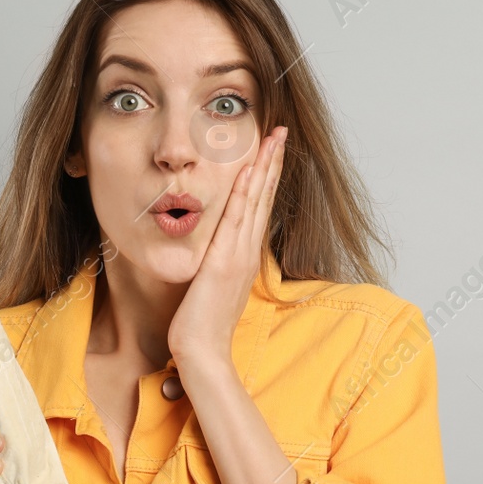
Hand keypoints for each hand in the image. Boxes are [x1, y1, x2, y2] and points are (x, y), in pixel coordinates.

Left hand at [168, 124, 286, 366]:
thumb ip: (214, 265)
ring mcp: (238, 255)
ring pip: (256, 202)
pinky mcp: (225, 261)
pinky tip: (250, 170)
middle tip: (281, 131)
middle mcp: (247, 251)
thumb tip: (211, 252)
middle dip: (273, 162)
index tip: (271, 150)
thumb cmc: (200, 325)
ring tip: (274, 138)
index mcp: (244, 256)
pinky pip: (237, 220)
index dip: (267, 176)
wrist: (202, 352)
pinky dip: (246, 194)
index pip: (259, 207)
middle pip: (265, 197)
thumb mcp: (210, 287)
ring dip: (265, 167)